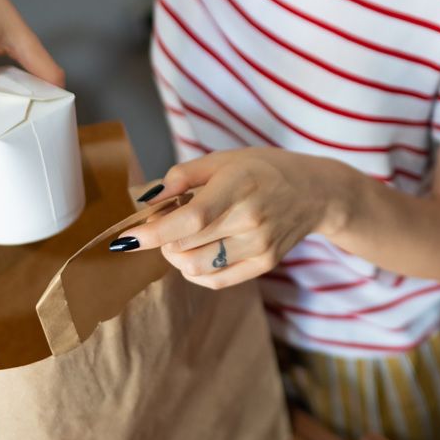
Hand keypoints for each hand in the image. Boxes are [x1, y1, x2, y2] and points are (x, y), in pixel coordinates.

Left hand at [111, 149, 339, 288]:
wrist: (315, 192)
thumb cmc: (264, 170)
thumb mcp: (224, 159)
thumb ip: (182, 176)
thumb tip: (146, 199)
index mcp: (240, 186)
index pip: (191, 219)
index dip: (154, 233)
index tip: (125, 239)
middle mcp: (252, 220)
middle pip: (187, 246)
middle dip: (160, 239)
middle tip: (162, 221)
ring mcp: (259, 246)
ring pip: (196, 268)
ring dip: (175, 255)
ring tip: (181, 236)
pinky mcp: (264, 264)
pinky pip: (214, 280)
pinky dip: (193, 270)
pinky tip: (196, 250)